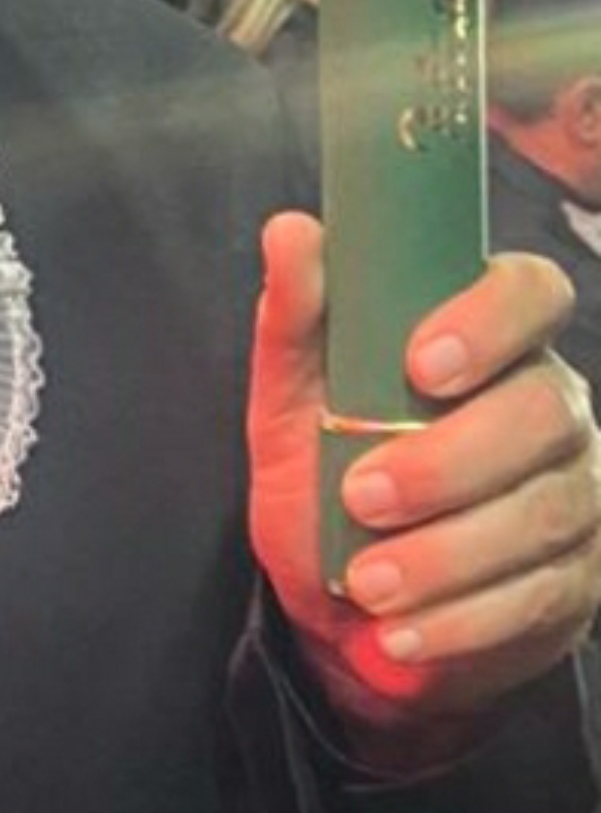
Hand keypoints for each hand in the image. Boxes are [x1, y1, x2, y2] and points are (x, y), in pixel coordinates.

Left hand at [248, 212, 600, 764]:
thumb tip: (292, 231)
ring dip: (446, 553)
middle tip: (361, 495)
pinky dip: (460, 618)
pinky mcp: (578, 582)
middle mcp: (550, 405)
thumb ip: (296, 314)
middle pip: (543, 413)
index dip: (489, 320)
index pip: (530, 291)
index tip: (420, 364)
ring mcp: (577, 494)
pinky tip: (399, 630)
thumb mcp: (290, 392)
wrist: (339, 594)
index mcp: (488, 337)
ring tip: (365, 580)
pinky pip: (538, 596)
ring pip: (543, 513)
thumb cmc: (320, 465)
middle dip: (448, 461)